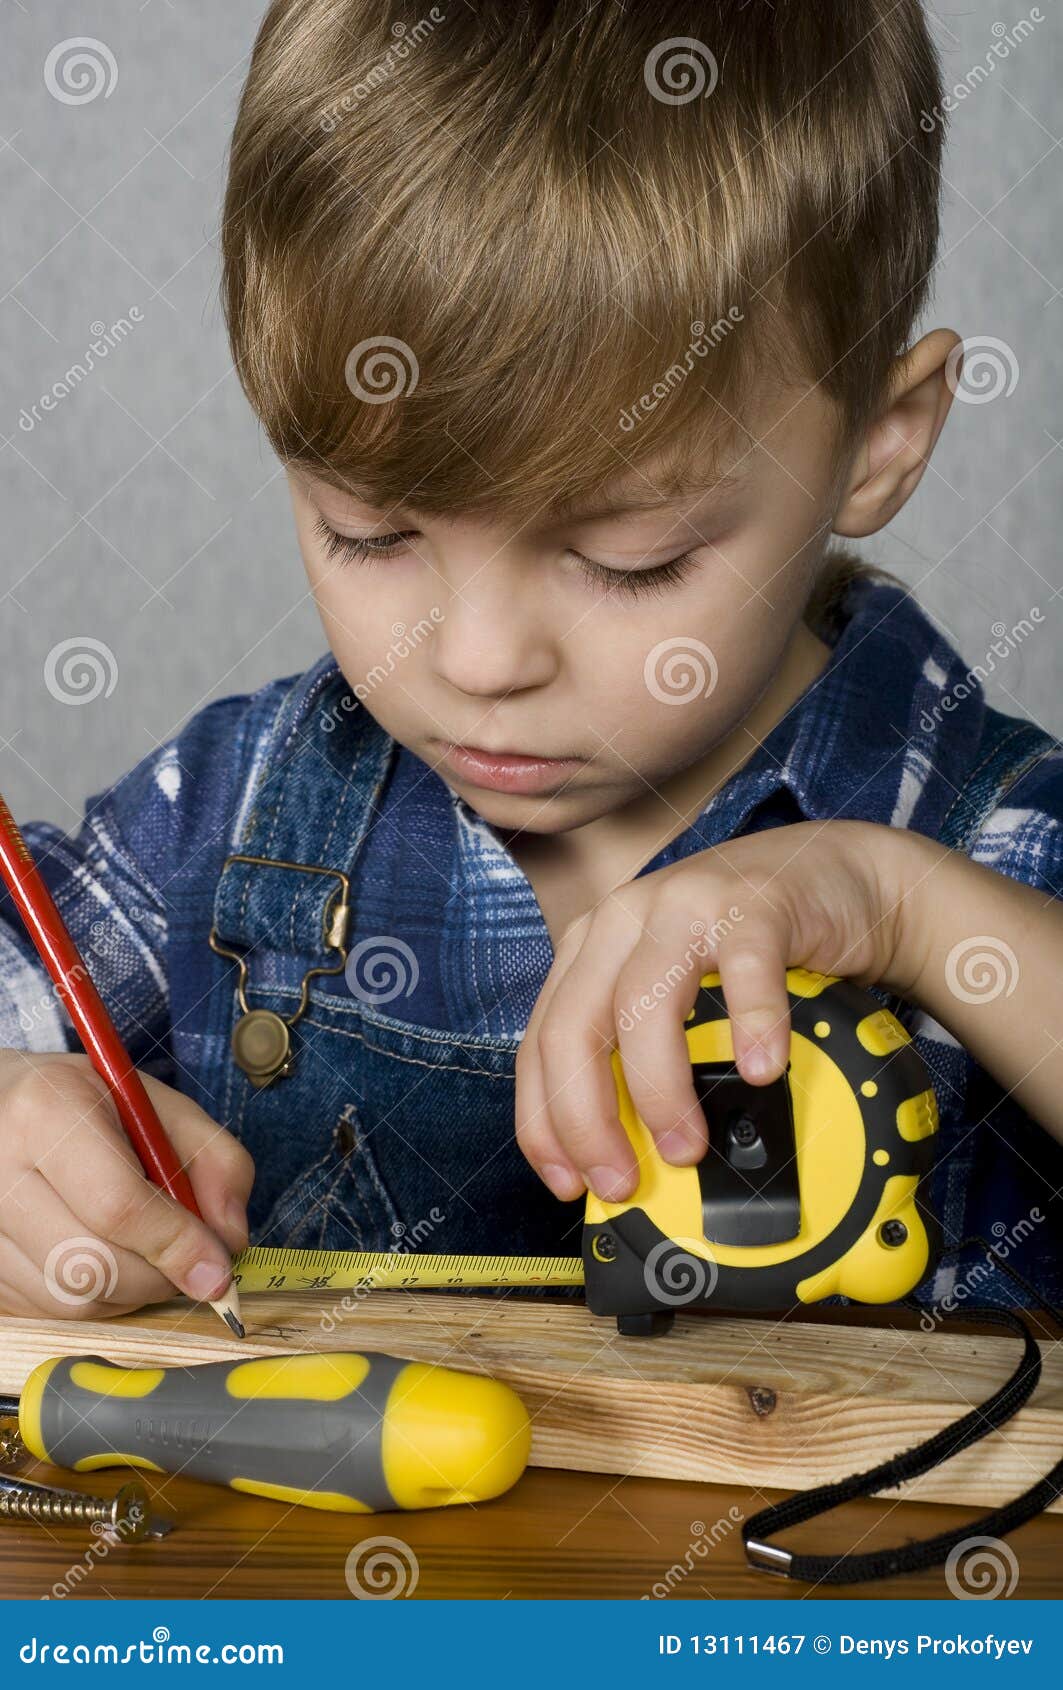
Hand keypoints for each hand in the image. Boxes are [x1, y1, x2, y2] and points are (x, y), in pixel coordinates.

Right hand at [0, 1050, 254, 1318]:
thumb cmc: (87, 1103)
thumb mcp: (158, 1104)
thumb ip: (213, 1159)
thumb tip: (230, 1238)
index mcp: (45, 1114)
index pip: (116, 1205)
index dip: (175, 1244)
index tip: (217, 1268)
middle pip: (92, 1265)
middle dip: (158, 1275)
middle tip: (186, 1256)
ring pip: (70, 1300)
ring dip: (129, 1291)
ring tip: (142, 1248)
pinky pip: (49, 1311)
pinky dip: (94, 1297)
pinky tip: (103, 1256)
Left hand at [515, 819, 916, 1203]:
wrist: (836, 877)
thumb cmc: (749, 946)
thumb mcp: (678, 995)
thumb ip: (644, 1054)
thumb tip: (631, 1158)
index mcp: (592, 948)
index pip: (540, 1043)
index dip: (543, 1122)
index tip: (566, 1183)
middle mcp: (624, 920)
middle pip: (574, 1027)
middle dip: (587, 1120)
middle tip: (622, 1181)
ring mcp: (687, 904)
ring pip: (643, 1003)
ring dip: (658, 1089)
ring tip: (685, 1146)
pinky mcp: (755, 902)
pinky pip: (747, 969)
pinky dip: (752, 1026)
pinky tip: (761, 1070)